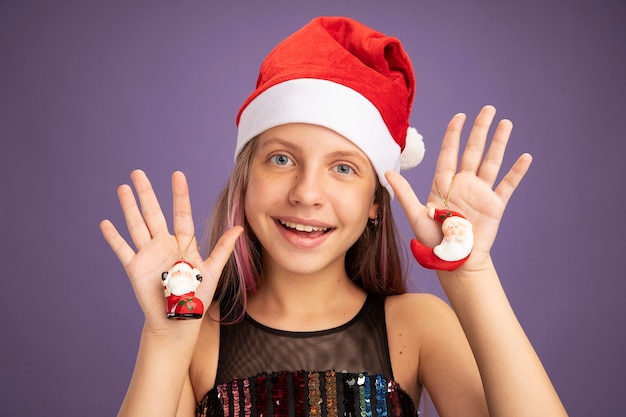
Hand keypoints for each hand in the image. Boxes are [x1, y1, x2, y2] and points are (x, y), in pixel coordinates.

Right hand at [100, 169, 241, 329]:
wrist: (178, 321)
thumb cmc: (197, 297)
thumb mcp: (212, 271)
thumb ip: (223, 248)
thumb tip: (239, 228)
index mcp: (184, 243)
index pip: (181, 213)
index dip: (180, 195)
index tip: (177, 175)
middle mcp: (164, 244)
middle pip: (154, 213)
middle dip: (146, 193)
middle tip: (138, 172)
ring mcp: (148, 255)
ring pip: (137, 226)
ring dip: (129, 207)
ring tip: (123, 188)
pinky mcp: (135, 268)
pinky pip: (123, 250)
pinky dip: (114, 237)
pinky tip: (106, 223)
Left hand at [386, 105, 531, 269]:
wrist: (455, 260)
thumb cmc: (433, 241)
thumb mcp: (416, 215)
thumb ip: (405, 193)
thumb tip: (387, 173)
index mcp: (444, 184)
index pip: (449, 152)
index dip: (454, 134)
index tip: (459, 116)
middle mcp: (464, 184)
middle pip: (473, 151)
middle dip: (480, 130)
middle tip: (488, 109)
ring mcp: (481, 193)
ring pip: (492, 162)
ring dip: (499, 143)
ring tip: (506, 123)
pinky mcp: (495, 205)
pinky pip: (507, 185)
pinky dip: (516, 172)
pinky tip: (525, 157)